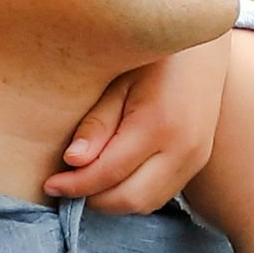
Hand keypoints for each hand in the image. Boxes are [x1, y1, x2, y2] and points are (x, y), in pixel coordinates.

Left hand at [45, 36, 230, 211]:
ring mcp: (196, 157)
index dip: (75, 185)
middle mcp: (183, 147)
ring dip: (113, 201)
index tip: (50, 183)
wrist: (203, 48)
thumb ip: (97, 123)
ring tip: (86, 183)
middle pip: (130, 199)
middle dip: (92, 200)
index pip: (109, 172)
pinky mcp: (199, 161)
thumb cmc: (153, 57)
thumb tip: (73, 161)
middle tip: (65, 187)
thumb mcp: (118, 80)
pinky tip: (113, 176)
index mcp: (159, 123)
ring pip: (147, 203)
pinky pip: (161, 193)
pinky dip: (133, 194)